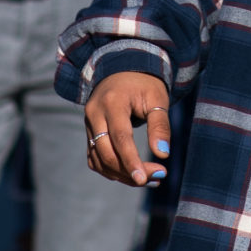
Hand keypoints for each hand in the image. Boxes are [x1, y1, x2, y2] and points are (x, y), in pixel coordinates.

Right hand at [83, 71, 169, 187]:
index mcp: (112, 102)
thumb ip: (160, 126)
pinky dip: (112, 171)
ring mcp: (89, 124)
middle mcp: (94, 114)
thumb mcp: (157, 99)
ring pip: (99, 160)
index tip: (144, 179)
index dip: (131, 161)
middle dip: (129, 171)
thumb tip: (162, 154)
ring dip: (122, 175)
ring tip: (149, 179)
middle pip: (106, 152)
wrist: (123, 71)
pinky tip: (132, 174)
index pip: (120, 138)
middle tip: (157, 178)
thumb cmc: (144, 85)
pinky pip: (95, 159)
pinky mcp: (89, 133)